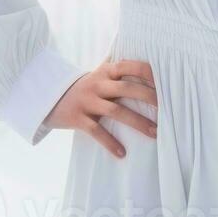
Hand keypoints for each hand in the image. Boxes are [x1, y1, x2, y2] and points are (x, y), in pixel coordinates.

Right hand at [42, 58, 158, 158]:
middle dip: (148, 97)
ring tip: (154, 132)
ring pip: (116, 111)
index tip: (165, 82)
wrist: (50, 97)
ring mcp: (87, 101)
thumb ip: (118, 69)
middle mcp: (97, 84)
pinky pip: (96, 131)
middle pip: (127, 88)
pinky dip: (110, 142)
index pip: (129, 66)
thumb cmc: (85, 86)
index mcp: (105, 71)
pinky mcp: (78, 118)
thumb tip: (146, 63)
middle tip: (167, 109)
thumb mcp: (99, 74)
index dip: (147, 73)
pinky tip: (122, 153)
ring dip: (137, 122)